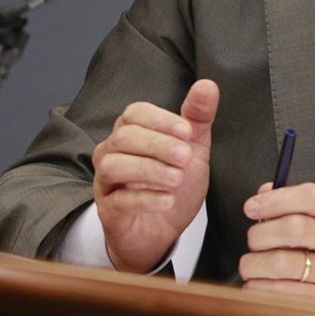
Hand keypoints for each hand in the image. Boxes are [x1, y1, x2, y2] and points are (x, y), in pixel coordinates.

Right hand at [91, 79, 218, 272]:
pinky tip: (168, 200)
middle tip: (186, 157)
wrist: (163, 230)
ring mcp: (106, 183)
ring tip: (177, 178)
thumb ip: (198, 117)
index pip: (135, 113)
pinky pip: (119, 201)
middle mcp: (112, 153)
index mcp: (132, 132)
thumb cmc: (174, 182)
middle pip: (125, 137)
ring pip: (115, 166)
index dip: (160, 119)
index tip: (187, 131)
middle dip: (158, 144)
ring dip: (150, 170)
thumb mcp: (193, 148)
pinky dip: (145, 198)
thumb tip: (207, 84)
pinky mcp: (109, 212)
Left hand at [238, 182, 314, 306]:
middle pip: (293, 228)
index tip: (251, 206)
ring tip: (251, 263)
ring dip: (253, 263)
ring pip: (280, 263)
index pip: (312, 197)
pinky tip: (259, 281)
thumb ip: (292, 202)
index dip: (277, 199)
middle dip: (260, 233)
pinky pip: (277, 292)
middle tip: (253, 239)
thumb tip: (262, 195)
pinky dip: (257, 286)